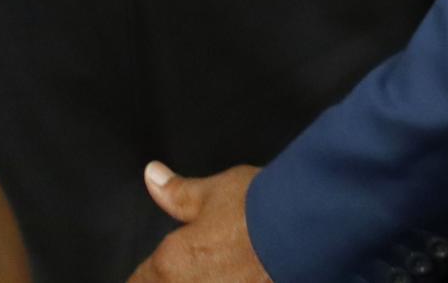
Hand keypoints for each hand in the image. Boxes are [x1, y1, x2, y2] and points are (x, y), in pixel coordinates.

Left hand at [128, 162, 271, 282]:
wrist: (307, 228)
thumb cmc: (259, 208)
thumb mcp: (212, 193)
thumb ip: (177, 193)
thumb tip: (152, 176)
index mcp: (171, 265)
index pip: (139, 282)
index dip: (145, 276)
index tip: (155, 271)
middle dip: (173, 279)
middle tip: (194, 264)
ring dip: (200, 281)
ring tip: (212, 271)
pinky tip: (237, 278)